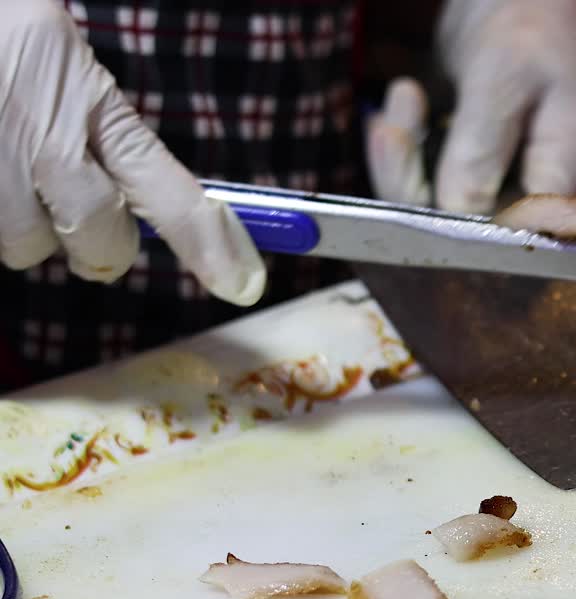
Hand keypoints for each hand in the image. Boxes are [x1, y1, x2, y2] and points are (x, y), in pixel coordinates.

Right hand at [0, 0, 264, 305]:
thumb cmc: (5, 31)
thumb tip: (143, 197)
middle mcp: (47, 140)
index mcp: (93, 105)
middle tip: (77, 201)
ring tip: (9, 167)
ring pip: (26, 248)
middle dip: (97, 241)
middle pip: (102, 244)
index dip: (211, 246)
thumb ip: (110, 133)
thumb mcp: (65, 62)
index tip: (244, 283)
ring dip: (24, 224)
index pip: (171, 195)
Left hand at [366, 0, 575, 214]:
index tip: (423, 193)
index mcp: (567, 177)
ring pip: (441, 212)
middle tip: (391, 128)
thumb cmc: (527, 25)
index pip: (517, 235)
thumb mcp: (503, 76)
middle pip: (471, 230)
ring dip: (403, 162)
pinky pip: (430, 186)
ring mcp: (509, 187)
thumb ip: (481, 147)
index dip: (464, 228)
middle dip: (415, 183)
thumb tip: (457, 209)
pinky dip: (407, 150)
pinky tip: (406, 103)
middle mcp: (542, 196)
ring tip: (400, 101)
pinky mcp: (478, 174)